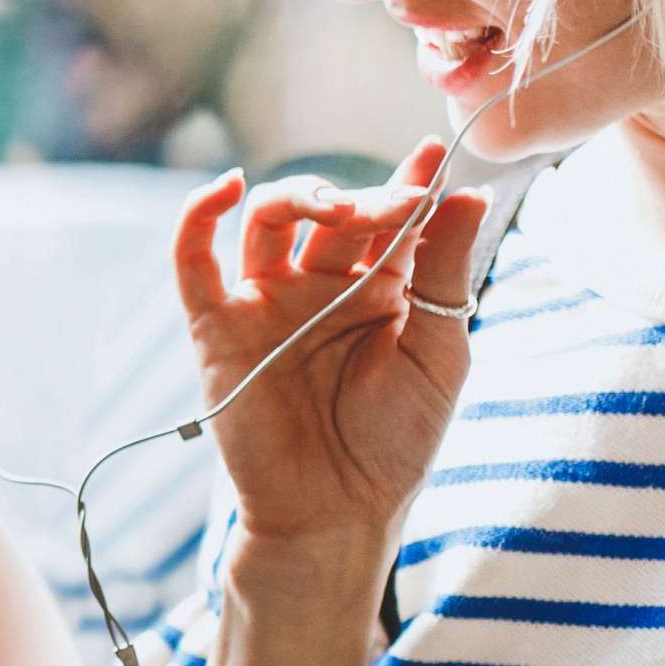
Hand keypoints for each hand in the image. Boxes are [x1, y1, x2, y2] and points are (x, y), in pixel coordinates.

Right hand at [170, 139, 490, 549]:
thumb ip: (444, 273)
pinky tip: (228, 188)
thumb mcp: (438, 352)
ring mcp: (266, 300)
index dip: (410, 180)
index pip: (392, 216)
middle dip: (366, 199)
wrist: (336, 513)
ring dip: (301, 197)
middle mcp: (319, 284)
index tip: (433, 152)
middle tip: (396, 205)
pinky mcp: (218, 325)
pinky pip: (195, 260)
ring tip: (335, 207)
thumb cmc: (395, 442)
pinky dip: (199, 217)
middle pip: (333, 211)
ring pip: (270, 220)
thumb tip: (469, 195)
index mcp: (379, 289)